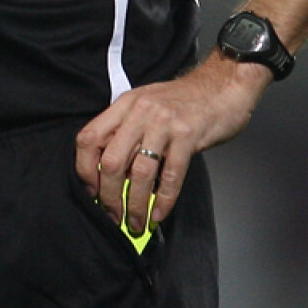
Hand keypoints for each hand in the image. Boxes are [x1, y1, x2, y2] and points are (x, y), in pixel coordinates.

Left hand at [75, 50, 270, 232]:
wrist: (222, 84)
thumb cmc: (183, 100)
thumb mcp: (146, 104)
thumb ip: (126, 129)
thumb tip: (107, 170)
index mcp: (124, 105)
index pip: (88, 138)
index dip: (84, 169)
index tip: (91, 192)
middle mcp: (140, 112)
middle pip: (111, 161)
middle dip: (109, 196)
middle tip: (113, 216)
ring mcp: (164, 123)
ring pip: (140, 173)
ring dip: (135, 204)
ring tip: (135, 223)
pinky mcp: (188, 135)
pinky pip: (171, 174)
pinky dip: (163, 200)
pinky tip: (158, 214)